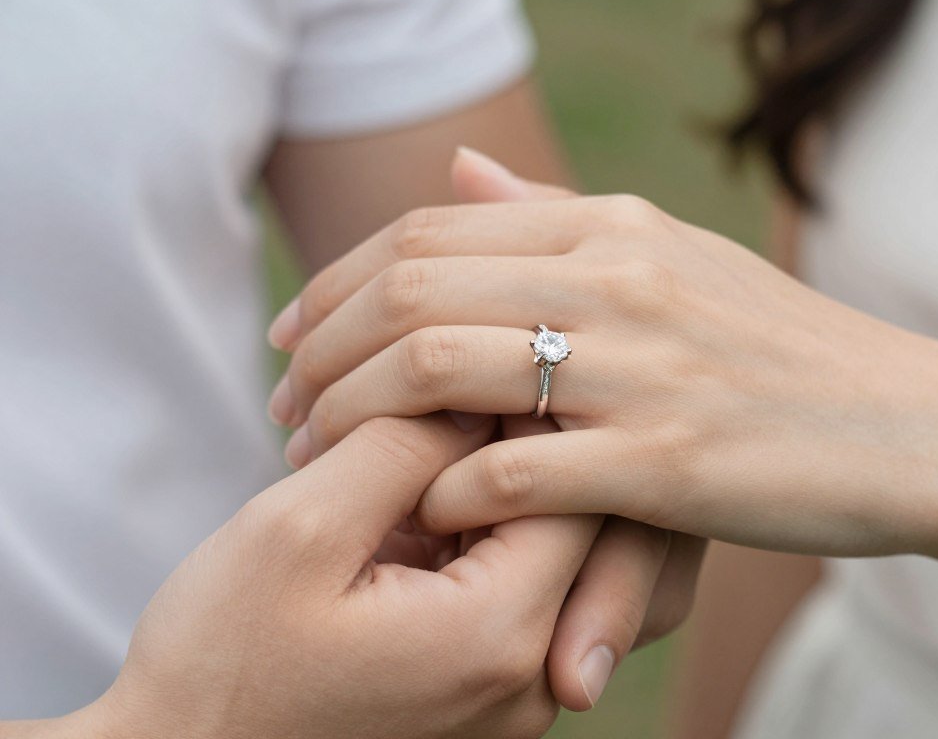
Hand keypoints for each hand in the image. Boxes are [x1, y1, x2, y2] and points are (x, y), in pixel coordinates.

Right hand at [67, 414, 603, 738]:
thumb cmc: (222, 659)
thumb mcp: (302, 526)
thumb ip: (403, 445)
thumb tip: (479, 393)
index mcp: (498, 635)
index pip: (575, 487)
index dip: (525, 415)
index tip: (455, 382)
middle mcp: (528, 679)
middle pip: (570, 522)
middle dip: (507, 452)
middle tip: (432, 413)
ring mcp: (509, 696)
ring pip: (537, 553)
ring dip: (481, 494)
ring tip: (402, 465)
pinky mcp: (480, 694)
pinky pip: (506, 592)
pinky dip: (465, 540)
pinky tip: (400, 519)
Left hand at [266, 151, 937, 605]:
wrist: (903, 422)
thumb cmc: (774, 349)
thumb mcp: (668, 257)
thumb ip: (552, 219)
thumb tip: (455, 175)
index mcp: (609, 227)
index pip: (423, 234)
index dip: (332, 286)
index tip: (289, 336)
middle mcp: (615, 279)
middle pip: (410, 294)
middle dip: (318, 352)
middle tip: (281, 404)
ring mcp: (640, 367)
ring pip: (438, 371)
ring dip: (355, 415)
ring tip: (315, 455)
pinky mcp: (664, 460)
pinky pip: (510, 469)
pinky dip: (441, 487)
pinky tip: (415, 506)